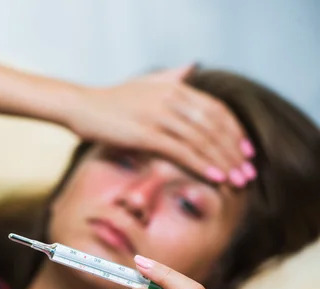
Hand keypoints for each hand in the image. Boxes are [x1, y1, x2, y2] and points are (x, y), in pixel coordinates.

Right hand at [66, 66, 255, 187]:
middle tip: (248, 172)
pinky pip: (181, 151)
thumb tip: (192, 67)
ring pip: (201, 140)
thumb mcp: (144, 83)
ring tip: (237, 181)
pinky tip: (214, 178)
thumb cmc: (111, 99)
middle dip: (234, 151)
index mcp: (174, 87)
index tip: (246, 151)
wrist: (80, 106)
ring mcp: (158, 115)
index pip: (216, 110)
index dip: (235, 131)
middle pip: (213, 126)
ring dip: (223, 162)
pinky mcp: (145, 133)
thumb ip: (171, 77)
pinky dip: (201, 164)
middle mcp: (170, 98)